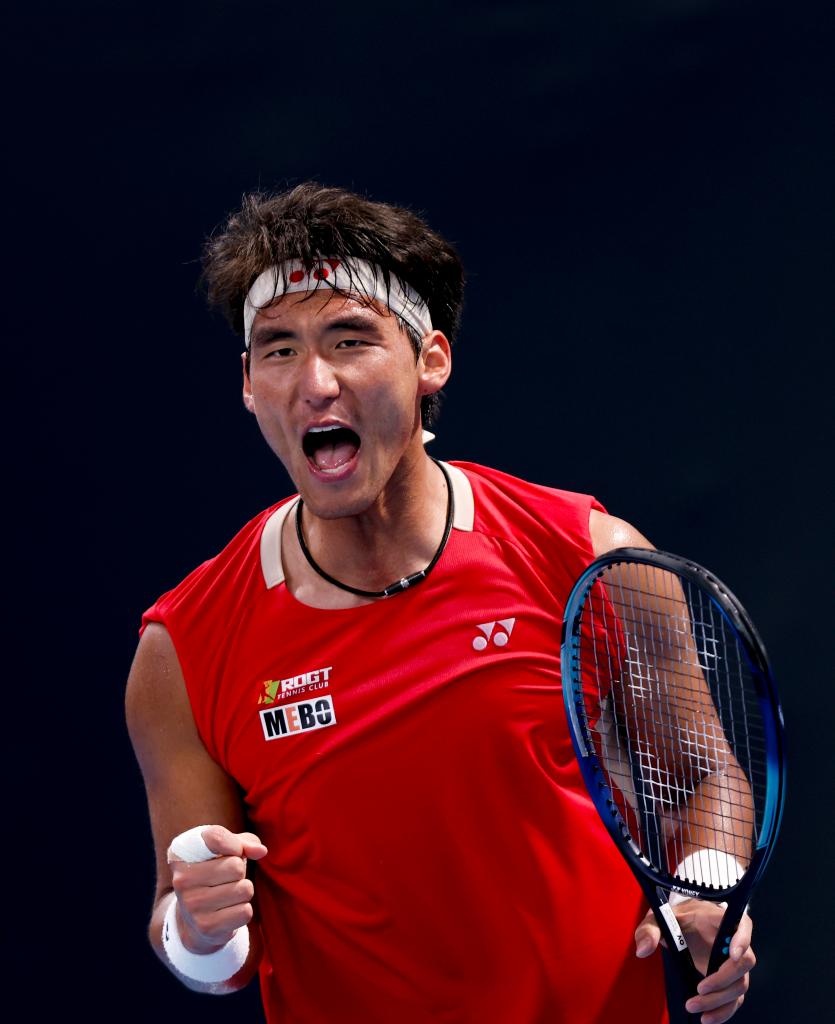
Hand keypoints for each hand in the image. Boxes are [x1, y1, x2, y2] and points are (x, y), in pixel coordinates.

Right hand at [168, 825, 267, 953]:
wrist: (193, 920)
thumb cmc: (215, 874)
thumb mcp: (225, 851)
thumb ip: (244, 842)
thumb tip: (261, 851)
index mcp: (181, 854)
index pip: (215, 836)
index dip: (233, 844)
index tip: (232, 851)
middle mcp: (182, 880)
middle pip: (236, 866)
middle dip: (239, 872)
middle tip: (226, 879)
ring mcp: (192, 905)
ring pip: (244, 889)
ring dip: (243, 891)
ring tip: (227, 895)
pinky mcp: (206, 927)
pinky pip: (245, 911)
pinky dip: (243, 911)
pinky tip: (227, 912)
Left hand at [634, 901, 755, 1023]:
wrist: (681, 926)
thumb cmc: (674, 919)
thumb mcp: (658, 919)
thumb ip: (649, 930)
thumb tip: (643, 950)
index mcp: (719, 919)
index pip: (742, 925)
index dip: (742, 939)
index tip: (732, 954)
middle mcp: (733, 941)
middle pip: (743, 963)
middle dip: (722, 980)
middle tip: (699, 990)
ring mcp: (734, 963)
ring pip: (739, 985)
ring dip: (720, 1000)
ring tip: (694, 1007)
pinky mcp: (729, 980)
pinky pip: (735, 999)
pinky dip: (724, 1011)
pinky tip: (707, 1017)